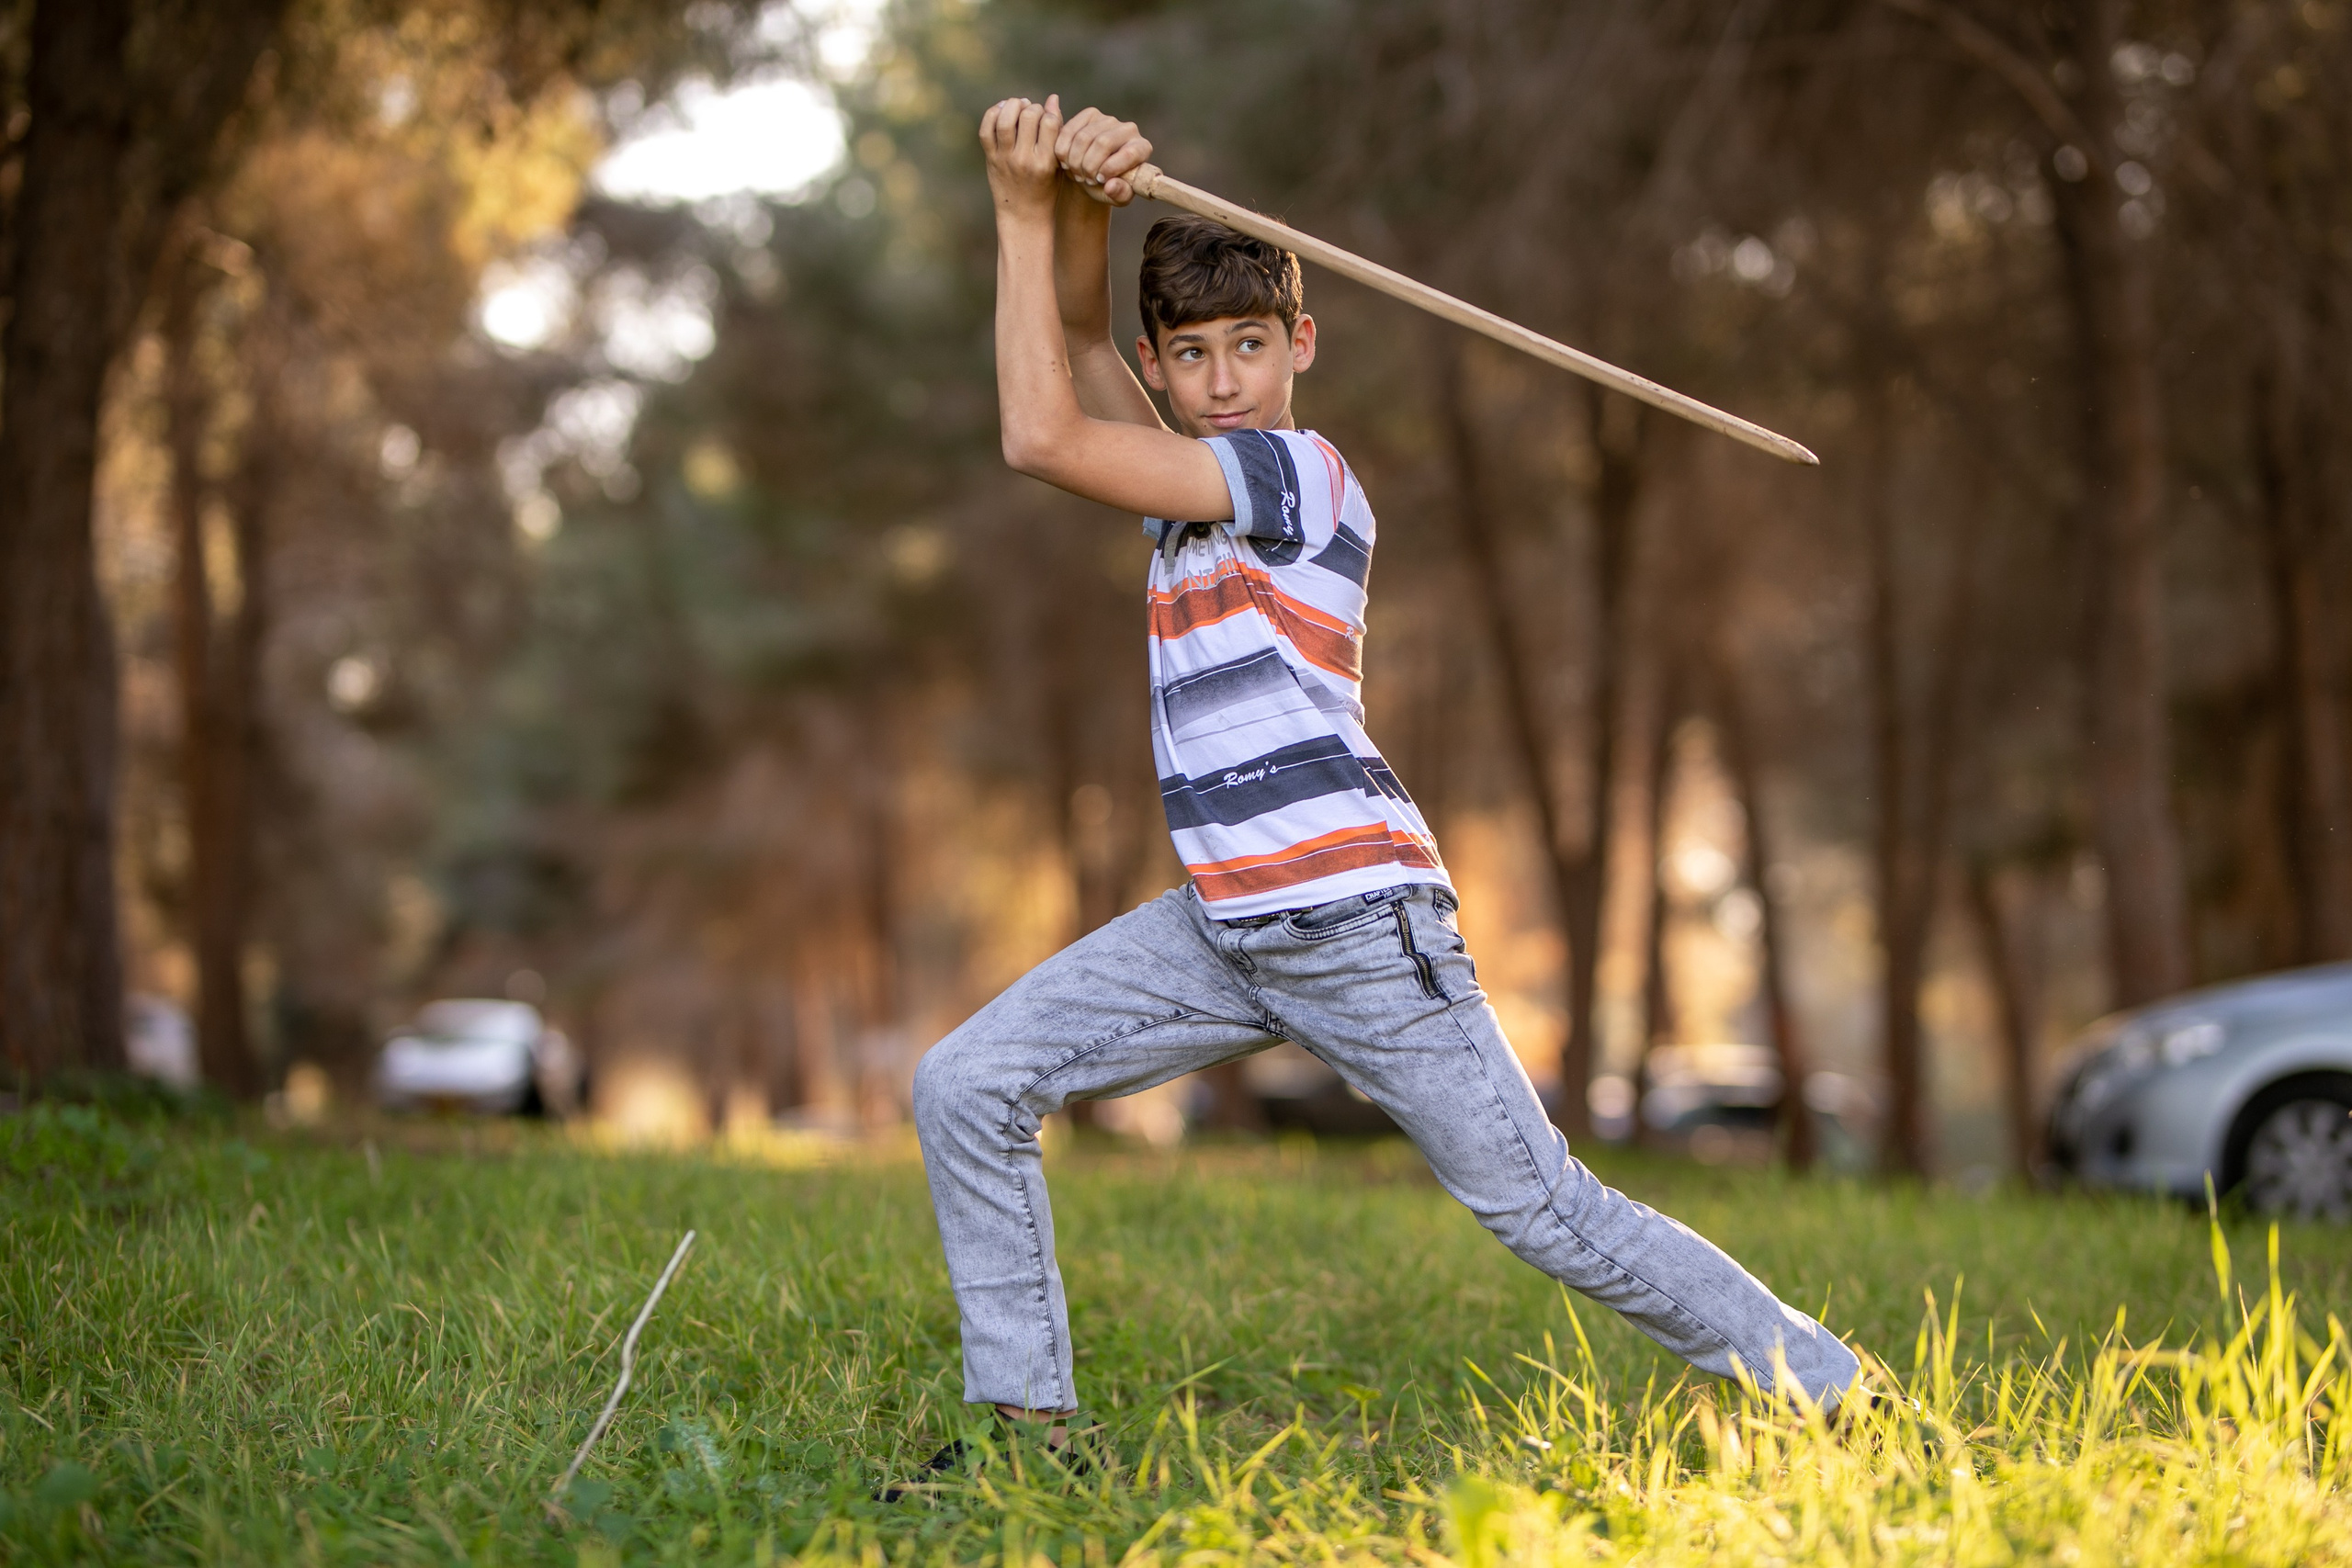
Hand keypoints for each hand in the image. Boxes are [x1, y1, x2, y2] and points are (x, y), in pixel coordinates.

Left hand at [980, 94, 1062, 220]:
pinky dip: (992, 114)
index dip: (1048, 112)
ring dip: (1012, 106)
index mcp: (1046, 162)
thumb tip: (1052, 98)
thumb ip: (1056, 132)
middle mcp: (1025, 160)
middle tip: (1032, 112)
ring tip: (1017, 106)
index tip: (1047, 117)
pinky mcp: (991, 159)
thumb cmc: (1047, 188)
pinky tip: (1002, 112)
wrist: (1024, 216)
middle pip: (1028, 116)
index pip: (1049, 121)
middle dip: (1032, 108)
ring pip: (1005, 120)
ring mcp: (1006, 159)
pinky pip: (986, 130)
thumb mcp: (1058, 164)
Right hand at [1054, 106, 1151, 205]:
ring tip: (1077, 173)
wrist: (1092, 175)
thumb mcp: (1117, 197)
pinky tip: (1066, 161)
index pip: (1129, 154)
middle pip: (1103, 142)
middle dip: (1089, 165)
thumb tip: (1110, 186)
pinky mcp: (1089, 115)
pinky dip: (1063, 150)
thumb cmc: (1108, 187)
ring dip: (1075, 160)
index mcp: (1142, 148)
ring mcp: (1108, 119)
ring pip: (1084, 137)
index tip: (1099, 180)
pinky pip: (1070, 130)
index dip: (1110, 169)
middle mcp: (1129, 129)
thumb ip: (1119, 194)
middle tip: (1086, 179)